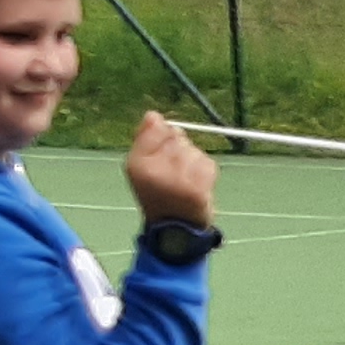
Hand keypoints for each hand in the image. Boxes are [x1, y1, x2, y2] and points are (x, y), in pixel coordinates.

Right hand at [125, 111, 217, 226]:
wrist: (174, 230)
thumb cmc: (159, 194)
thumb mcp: (143, 167)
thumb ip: (147, 139)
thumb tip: (153, 114)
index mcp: (136, 164)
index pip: (158, 127)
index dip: (166, 134)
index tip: (165, 151)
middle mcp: (154, 171)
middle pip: (178, 137)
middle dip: (181, 149)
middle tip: (176, 173)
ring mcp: (177, 180)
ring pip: (194, 150)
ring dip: (195, 162)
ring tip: (186, 180)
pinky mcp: (197, 189)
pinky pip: (208, 163)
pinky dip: (207, 171)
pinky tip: (198, 185)